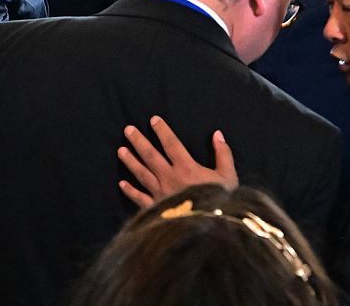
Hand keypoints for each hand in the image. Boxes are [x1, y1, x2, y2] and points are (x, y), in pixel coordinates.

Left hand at [117, 115, 237, 208]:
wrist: (213, 230)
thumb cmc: (223, 202)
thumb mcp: (229, 177)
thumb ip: (223, 154)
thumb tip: (217, 134)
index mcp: (187, 168)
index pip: (171, 144)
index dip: (162, 131)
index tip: (153, 119)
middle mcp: (170, 178)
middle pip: (151, 156)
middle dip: (139, 141)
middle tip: (128, 129)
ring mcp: (161, 194)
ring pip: (142, 174)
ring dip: (130, 161)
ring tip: (120, 150)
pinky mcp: (157, 209)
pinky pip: (141, 199)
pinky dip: (131, 191)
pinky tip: (121, 184)